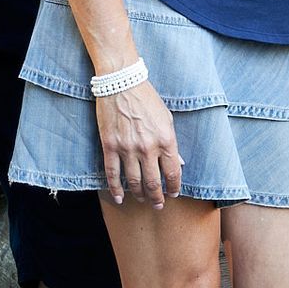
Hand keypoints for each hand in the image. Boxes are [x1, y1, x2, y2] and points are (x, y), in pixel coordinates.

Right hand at [95, 79, 184, 207]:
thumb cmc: (146, 99)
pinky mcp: (110, 146)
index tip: (173, 193)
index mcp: (165, 140)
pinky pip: (112, 174)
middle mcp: (147, 147)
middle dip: (157, 197)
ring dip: (139, 195)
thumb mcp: (167, 118)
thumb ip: (172, 143)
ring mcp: (127, 148)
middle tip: (158, 204)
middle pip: (154, 183)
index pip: (173, 172)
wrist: (121, 83)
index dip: (174, 186)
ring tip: (142, 200)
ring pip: (134, 182)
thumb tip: (178, 163)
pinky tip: (119, 198)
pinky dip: (116, 189)